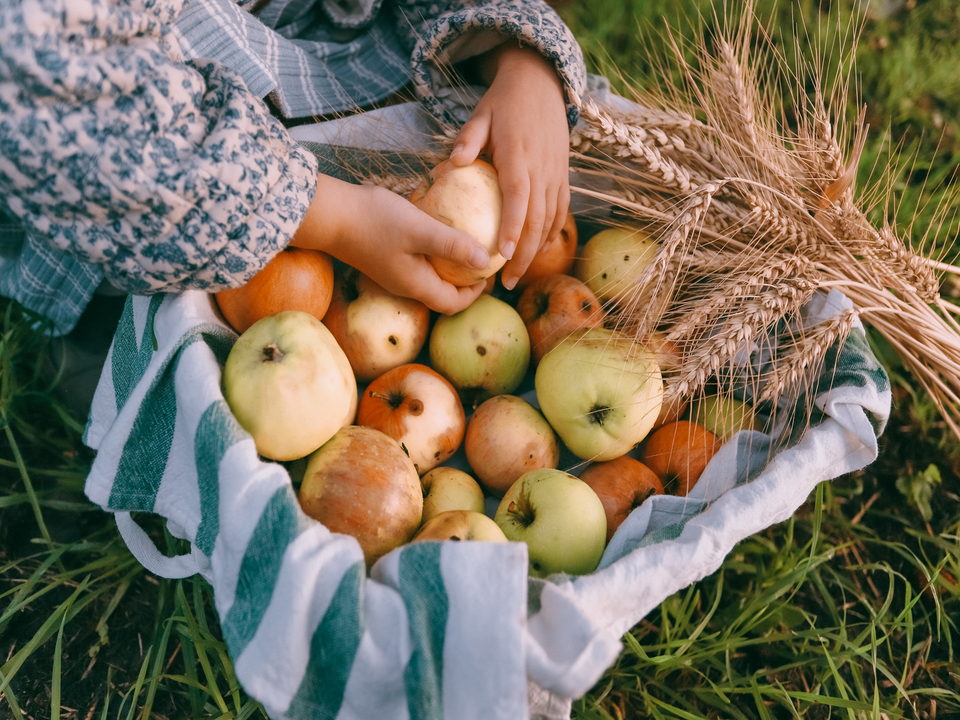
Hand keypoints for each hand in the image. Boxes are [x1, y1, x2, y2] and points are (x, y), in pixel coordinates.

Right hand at [291, 176, 487, 314]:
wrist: (329, 214)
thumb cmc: (374, 221)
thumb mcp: (420, 230)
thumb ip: (453, 246)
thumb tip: (485, 262)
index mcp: (416, 285)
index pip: (453, 303)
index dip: (475, 294)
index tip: (489, 273)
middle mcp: (405, 284)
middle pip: (443, 294)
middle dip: (465, 282)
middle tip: (481, 259)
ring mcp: (393, 272)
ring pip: (430, 278)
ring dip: (450, 267)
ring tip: (465, 244)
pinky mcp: (385, 257)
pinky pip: (417, 262)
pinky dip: (433, 254)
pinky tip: (438, 230)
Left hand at [449, 45, 569, 289]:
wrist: (540, 84)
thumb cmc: (502, 103)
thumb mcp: (480, 114)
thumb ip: (467, 139)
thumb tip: (452, 162)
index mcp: (519, 156)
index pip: (519, 198)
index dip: (514, 227)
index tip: (503, 254)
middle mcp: (542, 169)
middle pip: (537, 219)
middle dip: (525, 254)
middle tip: (506, 281)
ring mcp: (556, 173)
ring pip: (551, 220)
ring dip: (537, 250)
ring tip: (518, 274)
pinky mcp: (563, 175)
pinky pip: (561, 210)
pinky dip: (552, 233)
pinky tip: (539, 251)